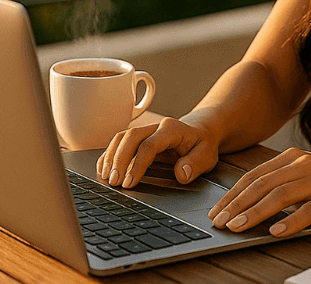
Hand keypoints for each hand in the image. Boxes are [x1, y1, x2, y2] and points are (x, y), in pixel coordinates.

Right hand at [96, 116, 218, 187]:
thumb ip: (195, 164)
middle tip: (114, 182)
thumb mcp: (207, 155)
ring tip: (106, 178)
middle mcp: (155, 127)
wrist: (200, 132)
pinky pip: (119, 142)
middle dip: (119, 160)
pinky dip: (109, 155)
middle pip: (130, 138)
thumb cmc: (201, 145)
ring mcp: (145, 131)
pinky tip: (103, 169)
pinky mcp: (139, 138)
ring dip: (111, 157)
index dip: (137, 164)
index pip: (149, 145)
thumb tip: (181, 174)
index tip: (129, 183)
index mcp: (171, 129)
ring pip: (121, 138)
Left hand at [207, 147, 310, 237]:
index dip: (232, 193)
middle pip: (262, 185)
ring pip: (280, 196)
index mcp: (293, 157)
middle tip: (220, 222)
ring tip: (238, 228)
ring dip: (255, 213)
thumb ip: (282, 181)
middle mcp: (303, 165)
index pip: (254, 175)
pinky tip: (275, 232)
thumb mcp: (308, 172)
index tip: (217, 210)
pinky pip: (308, 210)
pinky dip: (289, 222)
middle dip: (237, 205)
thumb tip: (250, 202)